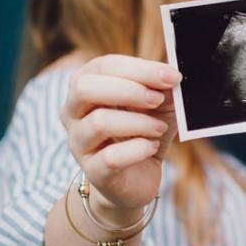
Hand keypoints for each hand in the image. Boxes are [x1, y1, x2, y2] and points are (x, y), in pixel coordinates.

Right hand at [60, 54, 181, 219]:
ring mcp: (78, 143)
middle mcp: (73, 113)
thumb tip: (172, 74)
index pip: (103, 66)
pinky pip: (110, 157)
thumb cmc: (143, 132)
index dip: (139, 68)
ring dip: (138, 122)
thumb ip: (163, 88)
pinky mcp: (93, 171)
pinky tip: (152, 147)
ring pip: (99, 122)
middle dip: (129, 90)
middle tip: (158, 99)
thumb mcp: (158, 105)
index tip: (171, 76)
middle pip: (85, 88)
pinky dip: (138, 149)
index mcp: (85, 87)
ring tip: (159, 128)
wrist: (137, 179)